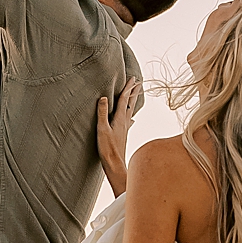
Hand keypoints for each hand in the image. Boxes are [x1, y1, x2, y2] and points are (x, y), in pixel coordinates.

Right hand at [96, 79, 141, 195]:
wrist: (115, 164)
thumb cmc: (107, 148)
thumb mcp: (102, 129)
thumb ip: (102, 113)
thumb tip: (103, 97)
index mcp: (119, 118)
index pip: (124, 99)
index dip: (128, 88)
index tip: (134, 78)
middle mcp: (124, 121)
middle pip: (130, 103)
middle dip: (134, 92)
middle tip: (139, 82)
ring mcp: (124, 128)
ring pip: (130, 110)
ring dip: (132, 101)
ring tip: (135, 95)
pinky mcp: (123, 134)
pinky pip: (127, 120)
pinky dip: (129, 115)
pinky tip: (131, 118)